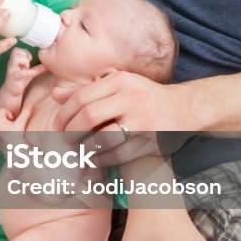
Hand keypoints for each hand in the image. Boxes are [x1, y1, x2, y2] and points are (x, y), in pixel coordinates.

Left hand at [0, 103, 32, 154]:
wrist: (11, 150)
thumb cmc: (16, 136)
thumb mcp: (21, 124)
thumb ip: (25, 113)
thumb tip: (30, 106)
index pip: (3, 110)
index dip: (9, 114)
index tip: (13, 122)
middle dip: (5, 118)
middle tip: (11, 126)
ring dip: (2, 123)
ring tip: (8, 130)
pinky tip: (5, 134)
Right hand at [3, 47, 46, 96]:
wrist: (12, 92)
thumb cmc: (21, 80)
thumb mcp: (31, 72)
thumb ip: (39, 67)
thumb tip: (49, 64)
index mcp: (14, 60)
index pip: (18, 49)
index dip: (25, 53)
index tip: (29, 60)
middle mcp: (11, 63)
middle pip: (16, 51)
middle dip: (25, 56)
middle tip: (27, 65)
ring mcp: (11, 70)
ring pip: (17, 58)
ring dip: (25, 62)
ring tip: (26, 69)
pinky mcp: (13, 77)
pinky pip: (21, 72)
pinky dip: (28, 72)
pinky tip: (33, 73)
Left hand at [52, 70, 200, 165]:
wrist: (185, 107)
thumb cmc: (144, 96)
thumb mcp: (118, 85)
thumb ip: (87, 90)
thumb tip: (55, 95)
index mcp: (120, 80)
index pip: (81, 97)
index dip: (64, 115)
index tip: (57, 126)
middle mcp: (132, 97)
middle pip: (89, 116)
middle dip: (71, 132)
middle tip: (65, 141)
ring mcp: (143, 120)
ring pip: (103, 137)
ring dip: (85, 148)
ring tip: (78, 152)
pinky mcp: (151, 140)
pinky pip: (120, 154)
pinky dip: (103, 159)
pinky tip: (96, 159)